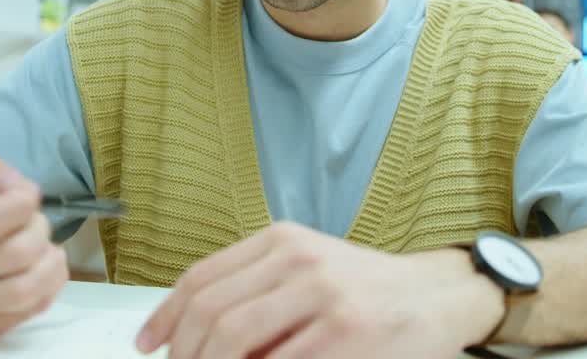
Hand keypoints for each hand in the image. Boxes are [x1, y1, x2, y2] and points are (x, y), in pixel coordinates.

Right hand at [0, 151, 68, 340]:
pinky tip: (38, 265)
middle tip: (33, 220)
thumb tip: (14, 186)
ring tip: (41, 244)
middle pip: (12, 256)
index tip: (26, 194)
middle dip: (38, 229)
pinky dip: (50, 282)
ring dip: (48, 259)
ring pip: (24, 291)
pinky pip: (33, 309)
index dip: (20, 204)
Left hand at [135, 221, 503, 358]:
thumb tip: (191, 338)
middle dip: (187, 355)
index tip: (149, 346)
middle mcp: (298, 259)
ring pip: (235, 339)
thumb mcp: (307, 270)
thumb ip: (256, 292)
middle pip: (212, 313)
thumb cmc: (368, 290)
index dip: (165, 318)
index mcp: (282, 240)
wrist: (438, 296)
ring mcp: (323, 294)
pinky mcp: (345, 331)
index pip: (202, 278)